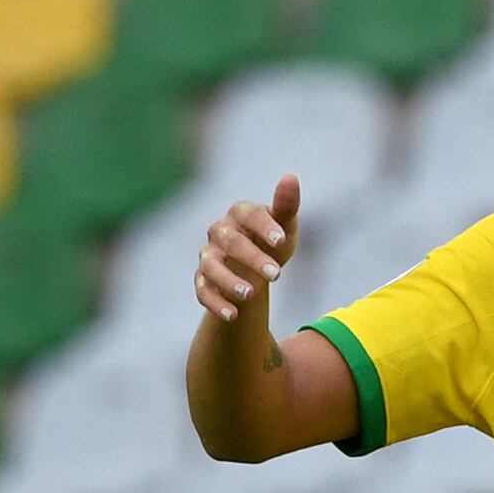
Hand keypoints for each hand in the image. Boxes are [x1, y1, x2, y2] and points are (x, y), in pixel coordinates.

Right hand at [196, 174, 300, 323]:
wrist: (255, 267)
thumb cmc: (272, 241)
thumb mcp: (284, 226)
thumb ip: (286, 206)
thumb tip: (290, 177)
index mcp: (240, 213)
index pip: (249, 215)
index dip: (264, 226)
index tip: (281, 241)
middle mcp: (219, 232)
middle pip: (231, 242)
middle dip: (252, 258)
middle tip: (276, 274)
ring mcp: (208, 256)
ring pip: (211, 267)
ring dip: (229, 281)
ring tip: (251, 294)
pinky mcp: (202, 280)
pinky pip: (203, 291)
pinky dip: (216, 304)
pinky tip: (234, 315)